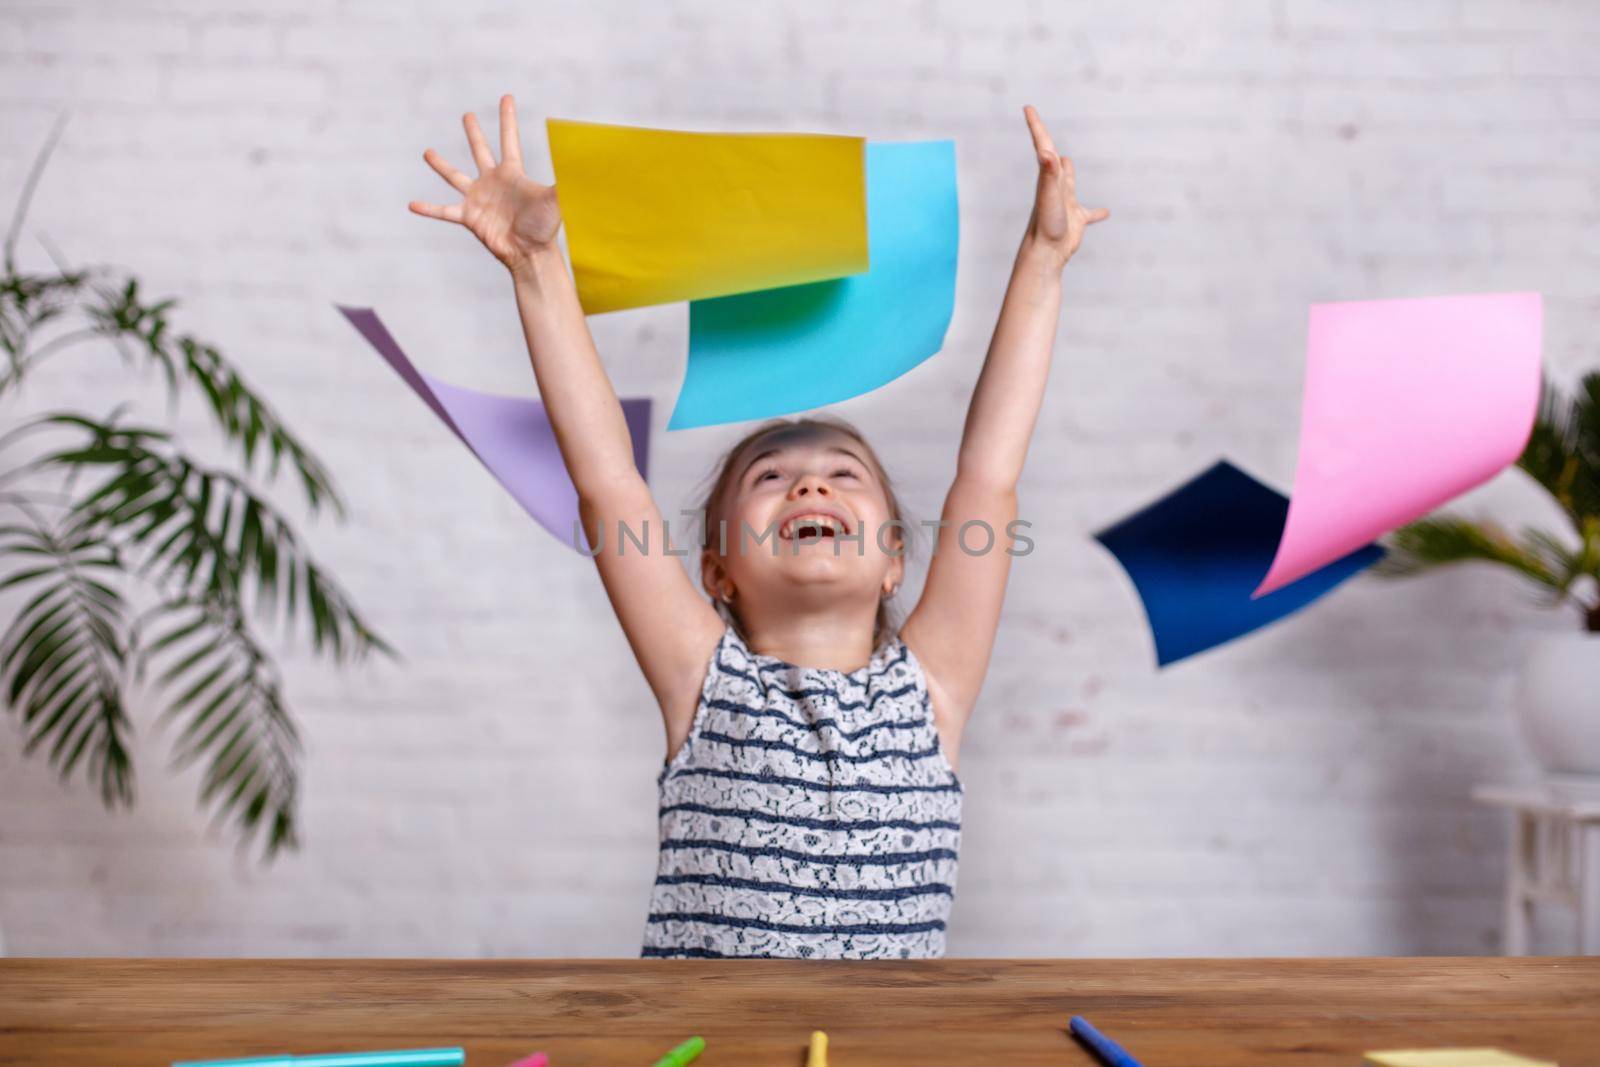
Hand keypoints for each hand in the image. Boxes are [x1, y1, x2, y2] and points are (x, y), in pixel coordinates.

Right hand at [410, 94, 561, 275]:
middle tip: (468, 115)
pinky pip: (445, 211)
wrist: (530, 254)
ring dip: (441, 165)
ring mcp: (479, 199)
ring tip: (427, 152)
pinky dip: (429, 209)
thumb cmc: (545, 228)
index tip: (507, 97)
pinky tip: (412, 205)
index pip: (509, 140)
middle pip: (481, 151)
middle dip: (474, 133)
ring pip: (456, 176)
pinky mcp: (469, 217)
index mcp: (512, 174)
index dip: (508, 119)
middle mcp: (493, 182)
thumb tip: (589, 165)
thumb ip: (567, 181)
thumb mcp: (555, 199)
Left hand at [1021, 104, 1108, 270]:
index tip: (1027, 108)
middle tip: (1040, 130)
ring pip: (1068, 183)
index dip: (1036, 125)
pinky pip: (1089, 214)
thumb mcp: (1049, 195)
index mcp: (1049, 177)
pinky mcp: (1076, 221)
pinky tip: (1105, 213)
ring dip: (1069, 173)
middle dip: (1047, 143)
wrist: (1045, 254)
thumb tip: (1046, 151)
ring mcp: (1066, 204)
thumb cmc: (1046, 225)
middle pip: (1053, 159)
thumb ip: (1048, 173)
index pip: (1043, 145)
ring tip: (1069, 162)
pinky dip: (1097, 213)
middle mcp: (1056, 187)